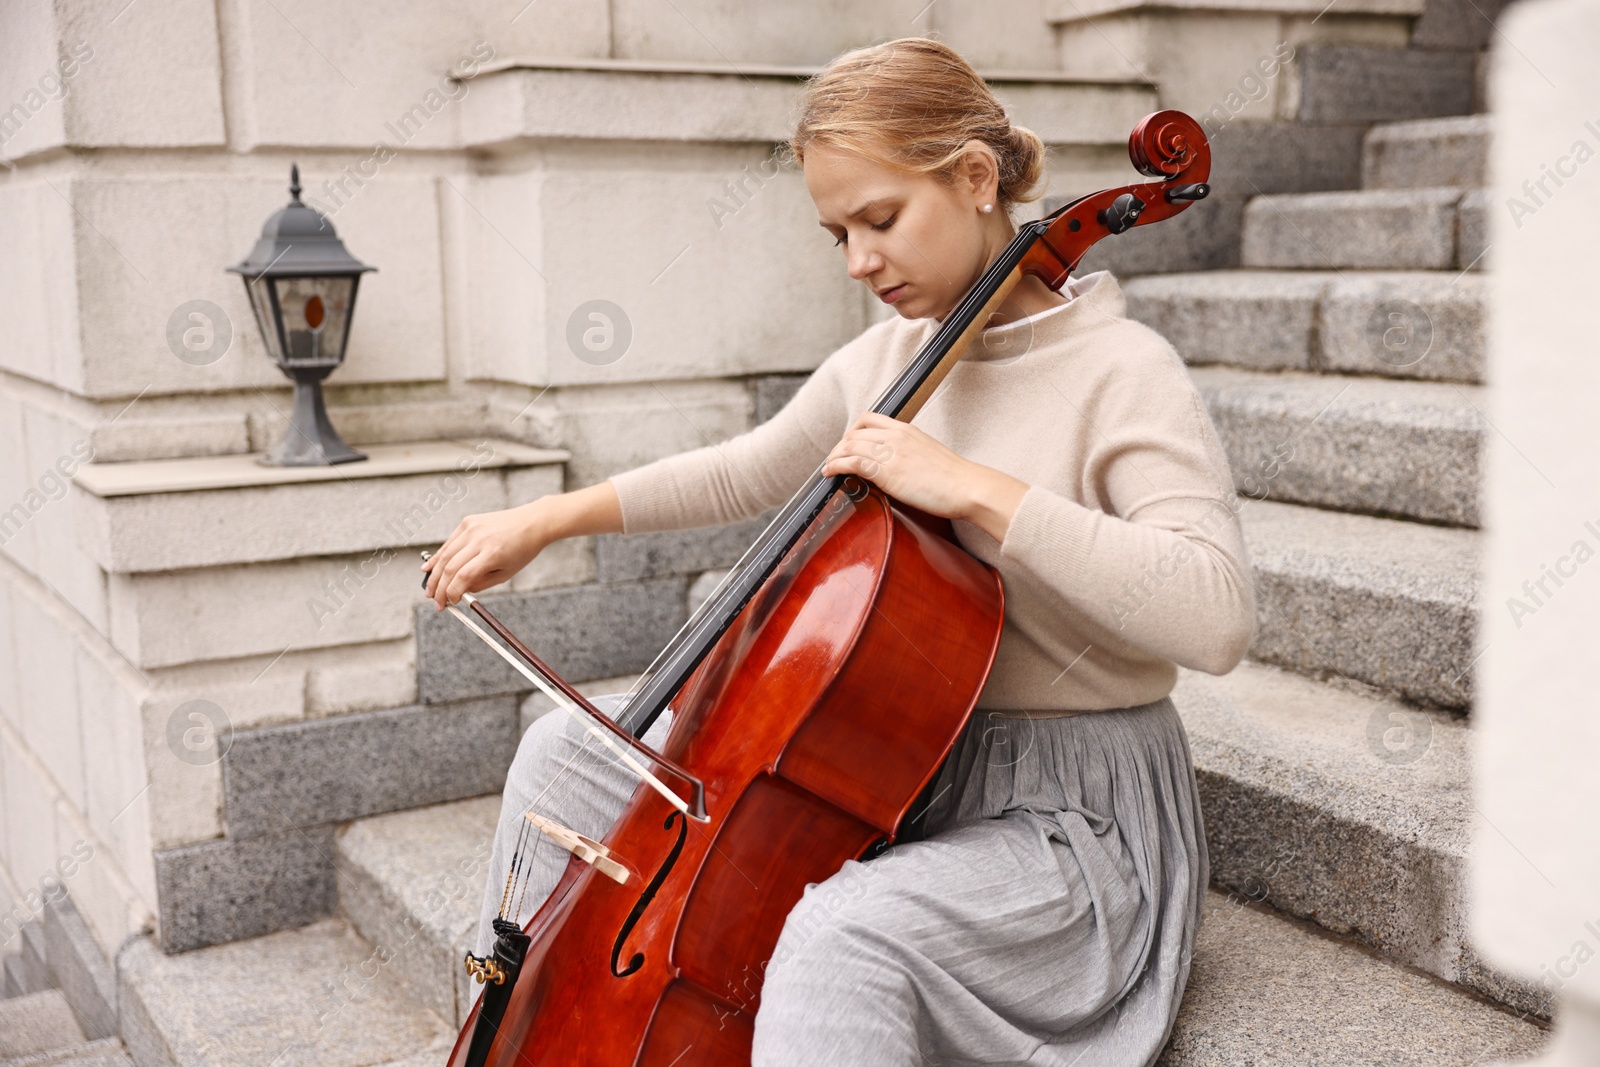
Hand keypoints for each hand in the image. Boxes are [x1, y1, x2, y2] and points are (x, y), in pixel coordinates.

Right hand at [422, 499, 548, 608]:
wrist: (532, 522)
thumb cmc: (522, 550)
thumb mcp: (506, 573)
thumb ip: (481, 583)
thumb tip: (458, 591)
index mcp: (492, 554)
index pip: (463, 577)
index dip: (452, 593)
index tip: (449, 604)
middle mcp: (479, 539)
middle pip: (450, 567)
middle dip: (439, 588)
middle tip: (435, 602)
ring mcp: (472, 528)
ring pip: (445, 554)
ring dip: (434, 575)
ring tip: (429, 590)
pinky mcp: (468, 522)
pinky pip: (449, 542)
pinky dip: (438, 557)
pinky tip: (429, 568)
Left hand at [821, 412, 1028, 541]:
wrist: (968, 487)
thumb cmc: (955, 479)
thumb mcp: (929, 455)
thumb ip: (909, 454)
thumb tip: (897, 465)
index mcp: (906, 430)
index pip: (869, 419)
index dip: (852, 431)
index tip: (848, 444)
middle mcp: (896, 436)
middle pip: (854, 432)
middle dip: (840, 446)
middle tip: (834, 459)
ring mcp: (891, 452)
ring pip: (850, 445)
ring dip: (834, 456)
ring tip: (828, 468)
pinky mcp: (887, 471)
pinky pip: (852, 462)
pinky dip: (836, 466)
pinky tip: (830, 473)